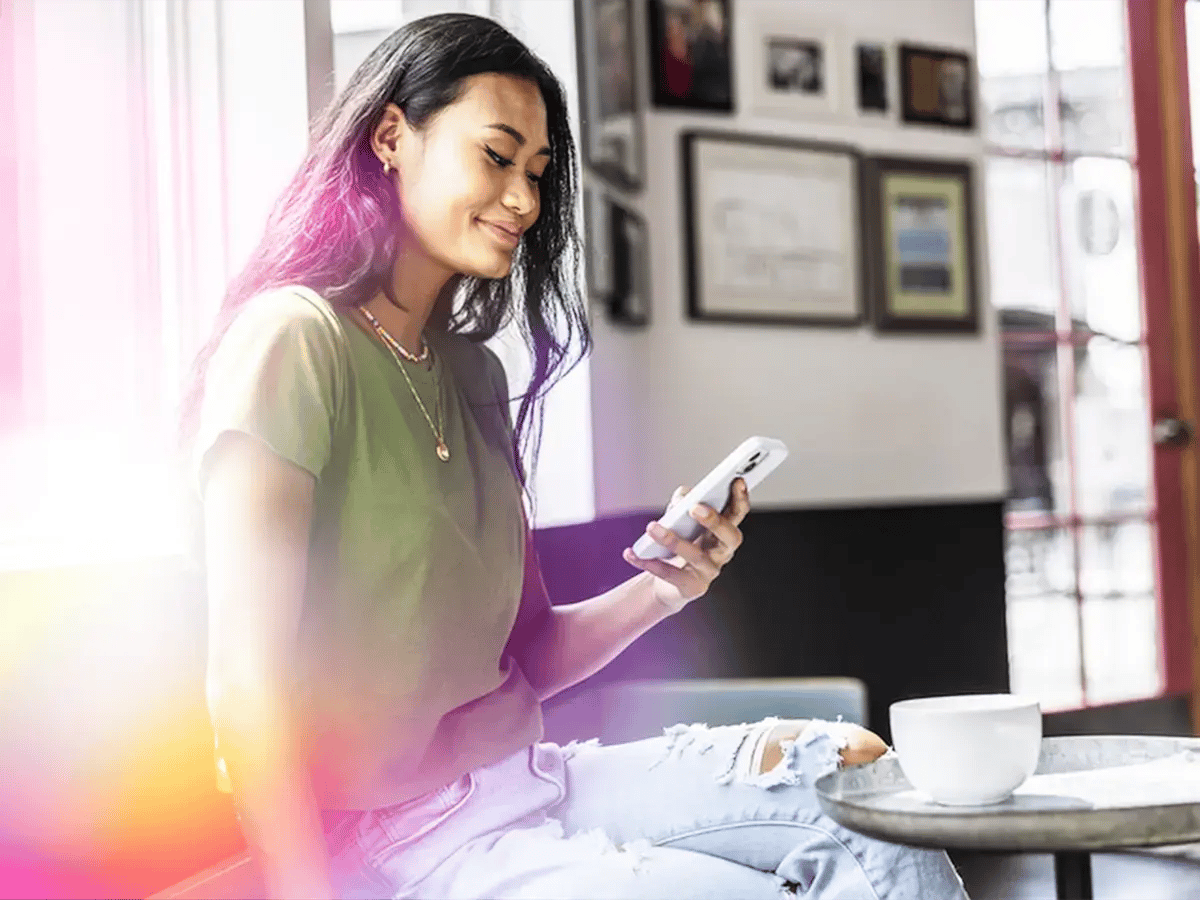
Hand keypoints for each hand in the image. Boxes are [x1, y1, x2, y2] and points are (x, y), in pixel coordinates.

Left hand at [622, 477, 750, 611]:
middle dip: (714, 521)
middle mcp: (722, 551)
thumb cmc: (679, 544)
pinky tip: (632, 553)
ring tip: (652, 527)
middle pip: (730, 536)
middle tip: (695, 508)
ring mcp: (709, 571)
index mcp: (723, 530)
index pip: (738, 513)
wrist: (669, 584)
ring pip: (697, 555)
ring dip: (673, 540)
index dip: (741, 498)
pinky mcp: (692, 587)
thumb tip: (683, 499)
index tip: (736, 480)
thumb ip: (682, 502)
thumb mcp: (680, 519)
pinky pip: (671, 575)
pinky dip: (649, 563)